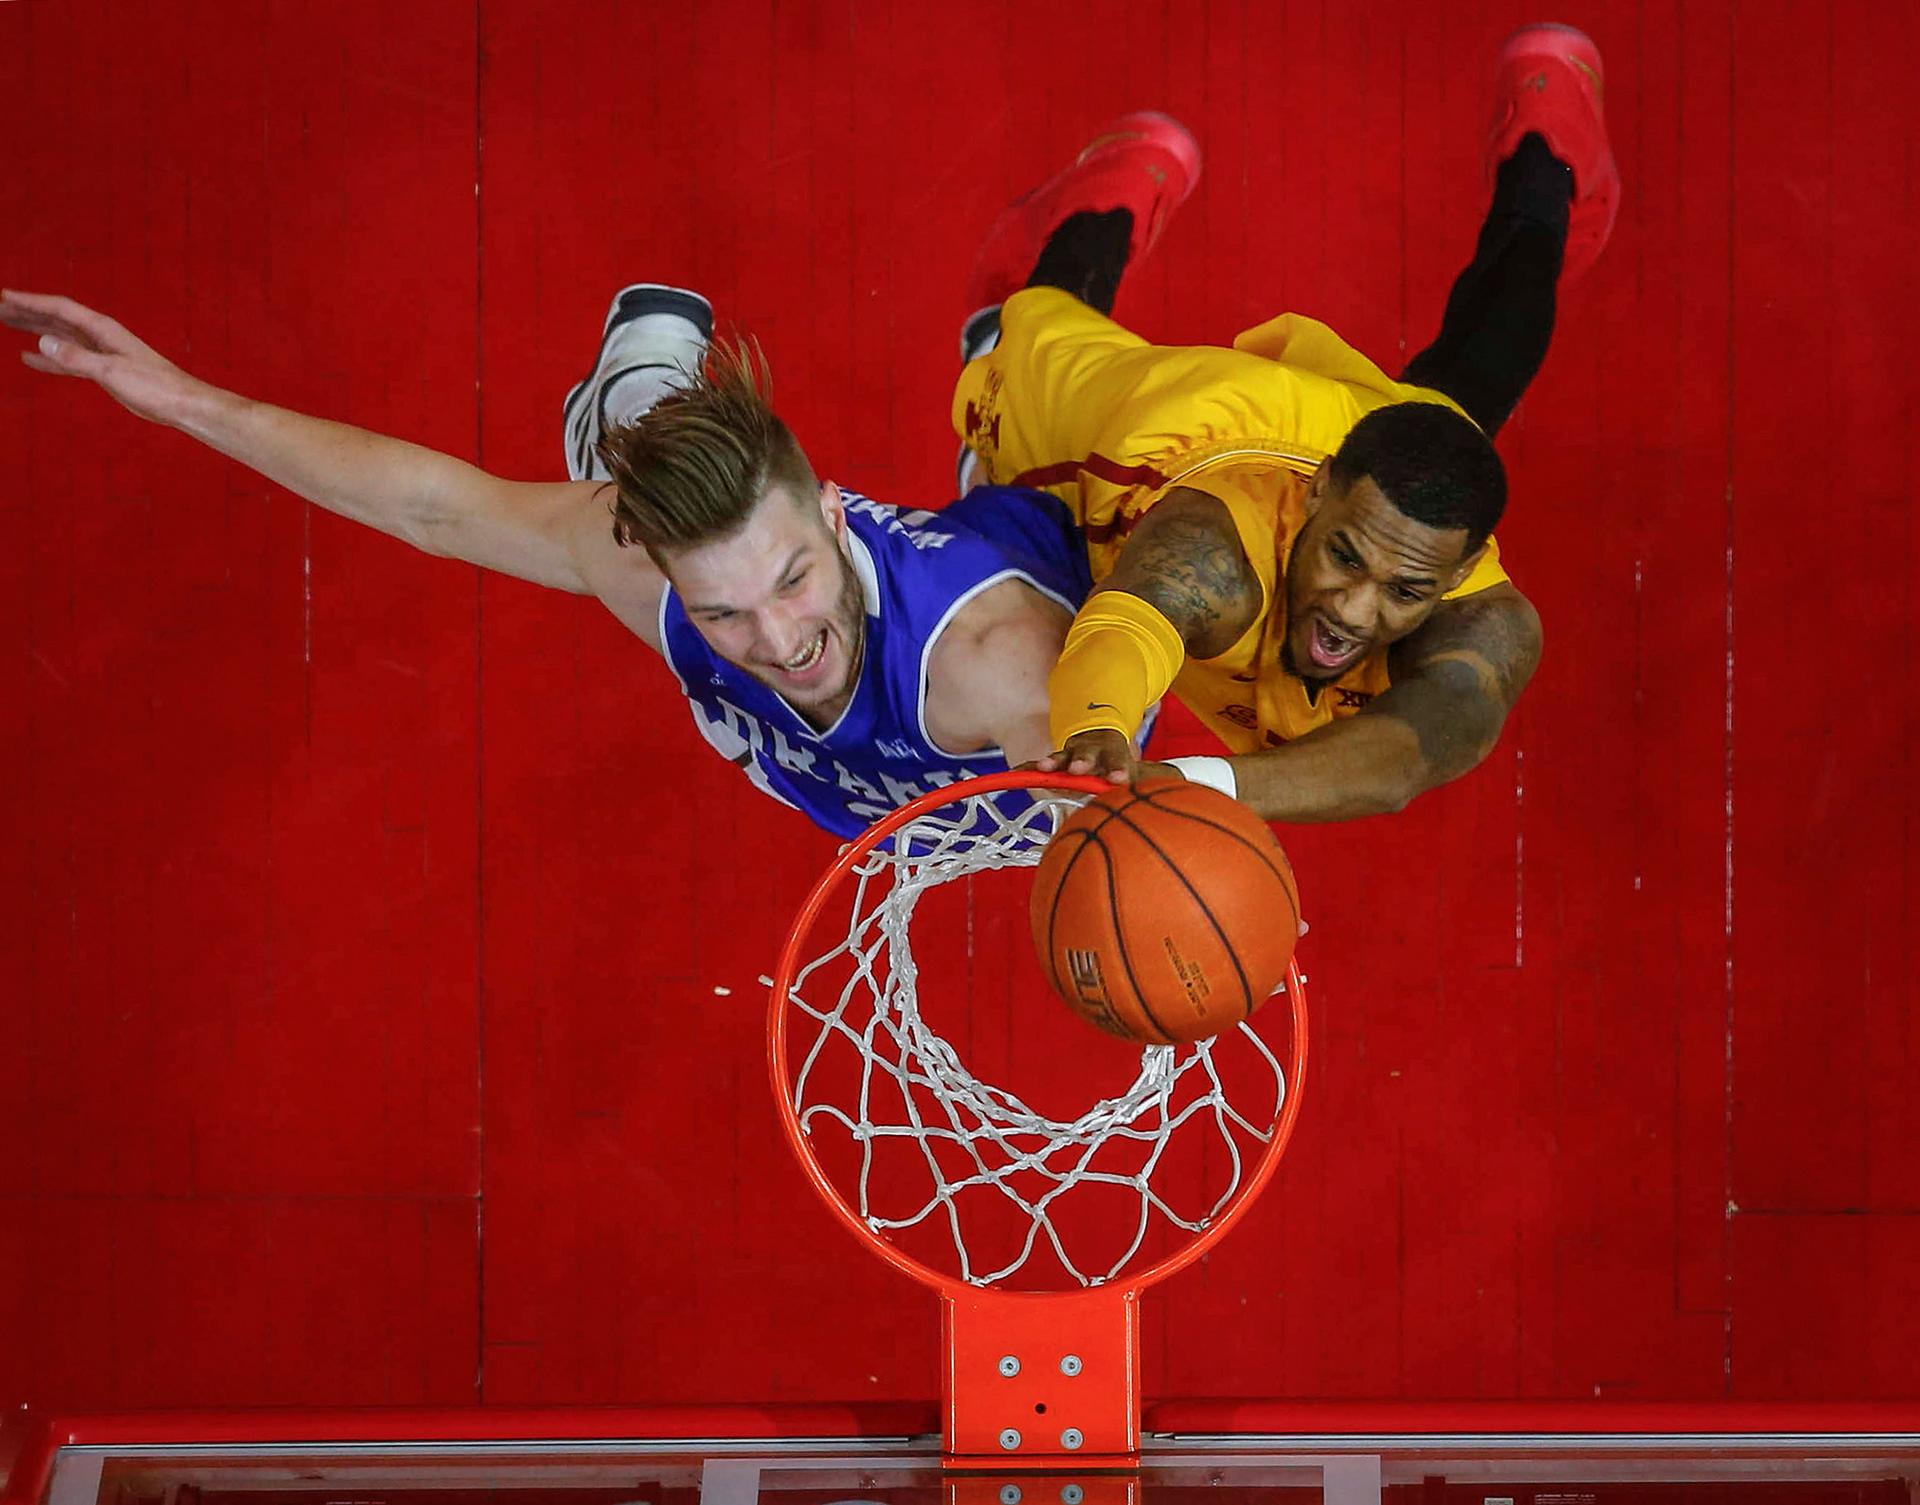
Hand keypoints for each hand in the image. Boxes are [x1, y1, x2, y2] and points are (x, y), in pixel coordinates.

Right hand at [2, 289, 206, 424]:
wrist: (181, 404)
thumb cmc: (155, 386)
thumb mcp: (112, 372)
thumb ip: (77, 358)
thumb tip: (43, 342)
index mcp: (102, 329)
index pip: (59, 308)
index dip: (30, 301)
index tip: (3, 296)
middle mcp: (99, 336)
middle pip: (55, 317)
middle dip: (26, 310)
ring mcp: (100, 352)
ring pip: (58, 336)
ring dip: (33, 328)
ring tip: (5, 322)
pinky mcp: (104, 370)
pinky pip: (67, 359)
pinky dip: (47, 358)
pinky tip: (29, 357)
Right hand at [1030, 728, 1182, 784]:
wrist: (1104, 739)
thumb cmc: (1123, 770)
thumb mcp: (1139, 779)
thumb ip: (1148, 793)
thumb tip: (1166, 810)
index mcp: (1119, 758)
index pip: (1121, 764)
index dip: (1120, 771)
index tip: (1121, 780)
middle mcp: (1098, 754)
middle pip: (1093, 756)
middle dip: (1085, 762)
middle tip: (1082, 770)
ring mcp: (1076, 754)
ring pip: (1066, 756)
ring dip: (1056, 762)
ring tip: (1044, 768)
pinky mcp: (1059, 760)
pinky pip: (1043, 764)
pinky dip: (1030, 768)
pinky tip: (1016, 772)